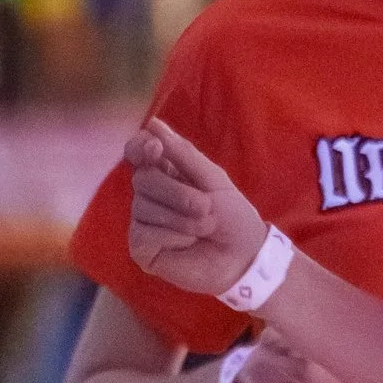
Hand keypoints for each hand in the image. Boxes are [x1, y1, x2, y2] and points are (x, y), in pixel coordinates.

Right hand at [126, 118, 266, 299]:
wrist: (244, 258)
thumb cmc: (233, 218)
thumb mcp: (213, 179)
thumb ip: (183, 153)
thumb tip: (152, 124)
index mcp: (166, 173)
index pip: (137, 152)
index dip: (141, 148)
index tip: (156, 150)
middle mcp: (150, 194)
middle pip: (142, 179)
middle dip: (176, 192)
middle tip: (205, 207)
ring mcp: (143, 221)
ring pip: (142, 207)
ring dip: (181, 218)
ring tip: (205, 229)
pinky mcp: (142, 247)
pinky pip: (144, 233)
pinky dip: (172, 236)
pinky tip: (188, 244)